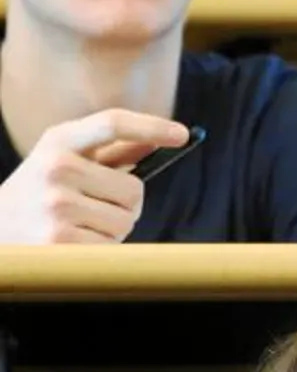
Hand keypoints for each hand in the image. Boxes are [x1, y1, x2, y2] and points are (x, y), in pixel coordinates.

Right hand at [0, 110, 186, 243]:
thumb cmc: (38, 193)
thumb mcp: (65, 161)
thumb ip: (111, 150)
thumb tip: (163, 137)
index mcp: (58, 142)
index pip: (112, 122)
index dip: (151, 126)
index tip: (183, 134)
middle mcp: (55, 168)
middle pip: (135, 190)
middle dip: (127, 205)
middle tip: (99, 208)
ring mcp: (55, 205)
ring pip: (126, 220)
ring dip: (113, 229)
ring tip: (80, 225)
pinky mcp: (57, 240)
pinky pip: (110, 246)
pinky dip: (101, 249)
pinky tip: (72, 242)